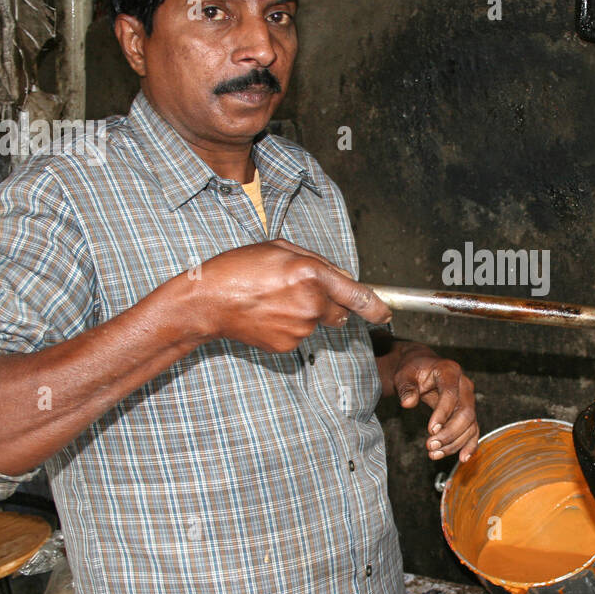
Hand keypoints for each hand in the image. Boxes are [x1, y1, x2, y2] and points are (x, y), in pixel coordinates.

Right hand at [186, 238, 391, 351]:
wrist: (208, 301)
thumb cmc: (240, 268)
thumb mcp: (282, 248)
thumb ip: (318, 262)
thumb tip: (342, 279)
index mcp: (312, 274)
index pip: (358, 295)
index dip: (377, 307)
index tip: (386, 313)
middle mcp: (311, 303)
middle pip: (340, 312)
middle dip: (332, 304)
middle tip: (301, 293)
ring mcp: (300, 328)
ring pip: (318, 323)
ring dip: (306, 313)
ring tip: (275, 300)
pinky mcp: (287, 345)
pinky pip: (300, 335)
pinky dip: (290, 326)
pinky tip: (269, 314)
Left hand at [392, 346, 478, 462]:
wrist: (422, 369)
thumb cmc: (413, 371)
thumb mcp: (404, 375)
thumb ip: (406, 388)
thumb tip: (407, 403)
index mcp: (450, 371)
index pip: (451, 394)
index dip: (443, 413)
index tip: (430, 430)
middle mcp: (464, 385)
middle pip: (466, 413)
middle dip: (449, 433)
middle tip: (430, 446)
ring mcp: (468, 400)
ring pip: (470, 425)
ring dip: (454, 443)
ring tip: (434, 454)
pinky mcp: (467, 413)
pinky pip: (473, 430)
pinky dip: (469, 445)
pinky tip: (462, 458)